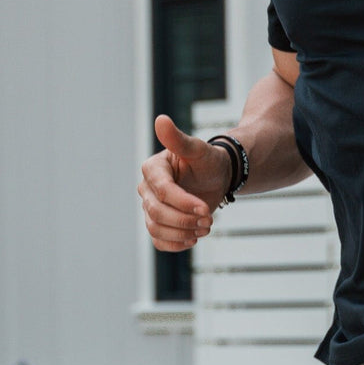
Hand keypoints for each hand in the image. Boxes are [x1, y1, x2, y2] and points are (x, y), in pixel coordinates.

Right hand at [137, 115, 232, 251]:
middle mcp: (147, 188)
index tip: (206, 210)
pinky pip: (158, 240)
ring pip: (156, 229)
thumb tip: (161, 120)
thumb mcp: (198, 150)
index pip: (163, 192)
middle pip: (157, 213)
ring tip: (205, 229)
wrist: (217, 177)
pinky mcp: (159, 223)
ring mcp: (151, 207)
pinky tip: (193, 239)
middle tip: (209, 221)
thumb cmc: (208, 161)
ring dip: (182, 234)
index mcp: (153, 169)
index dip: (184, 203)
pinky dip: (175, 245)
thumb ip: (179, 140)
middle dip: (185, 220)